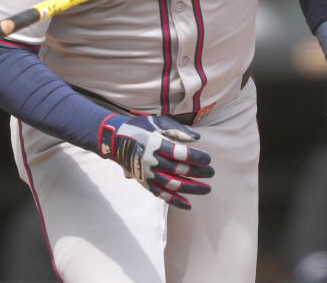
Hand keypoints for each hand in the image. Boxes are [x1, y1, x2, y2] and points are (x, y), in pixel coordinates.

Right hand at [98, 114, 213, 208]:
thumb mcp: (158, 122)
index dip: (196, 157)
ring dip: (191, 188)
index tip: (208, 159)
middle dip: (198, 173)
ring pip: (172, 185)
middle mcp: (151, 161)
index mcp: (155, 144)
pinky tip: (189, 205)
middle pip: (179, 170)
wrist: (114, 140)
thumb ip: (178, 130)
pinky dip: (175, 201)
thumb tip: (197, 138)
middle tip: (212, 173)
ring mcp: (147, 174)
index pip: (180, 154)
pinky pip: (161, 195)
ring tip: (207, 189)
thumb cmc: (140, 127)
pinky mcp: (144, 183)